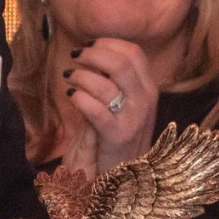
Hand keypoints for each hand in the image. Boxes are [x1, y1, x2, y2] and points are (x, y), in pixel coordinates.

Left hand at [61, 38, 157, 168]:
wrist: (125, 174)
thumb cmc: (117, 135)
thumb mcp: (123, 104)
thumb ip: (113, 81)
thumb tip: (91, 54)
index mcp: (149, 88)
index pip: (134, 53)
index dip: (108, 43)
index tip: (89, 45)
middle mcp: (145, 100)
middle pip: (121, 62)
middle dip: (93, 54)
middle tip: (75, 57)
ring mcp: (133, 118)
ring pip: (106, 84)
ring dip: (80, 76)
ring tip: (69, 77)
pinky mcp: (117, 135)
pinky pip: (94, 108)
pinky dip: (78, 98)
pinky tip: (71, 96)